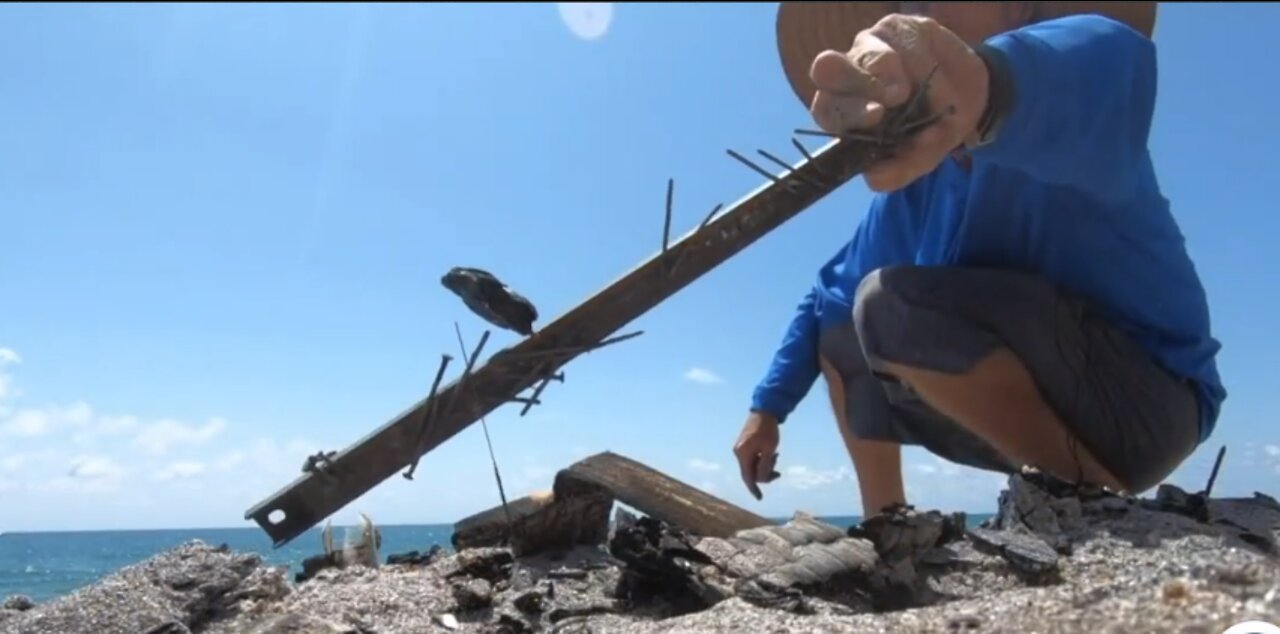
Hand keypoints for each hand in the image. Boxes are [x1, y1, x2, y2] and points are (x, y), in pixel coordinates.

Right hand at [733, 411, 780, 499]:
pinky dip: (762, 460)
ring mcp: (741, 449)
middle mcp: (739, 453)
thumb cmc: (768, 429)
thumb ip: (765, 466)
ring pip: (753, 466)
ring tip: (776, 456)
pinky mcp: (744, 445)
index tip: (760, 498)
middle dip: (764, 474)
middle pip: (750, 472)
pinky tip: (771, 454)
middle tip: (778, 473)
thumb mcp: (770, 449)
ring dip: (765, 466)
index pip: (747, 477)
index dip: (753, 489)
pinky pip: (753, 459)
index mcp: (743, 454)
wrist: (764, 411)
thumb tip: (762, 480)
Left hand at [808, 13, 989, 191]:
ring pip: (873, 54)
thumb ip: (898, 170)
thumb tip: (874, 179)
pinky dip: (927, 65)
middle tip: (896, 97)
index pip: (826, 108)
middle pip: (831, 70)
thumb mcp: (920, 157)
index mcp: (844, 109)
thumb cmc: (930, 131)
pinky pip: (909, 43)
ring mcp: (872, 45)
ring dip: (904, 77)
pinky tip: (940, 80)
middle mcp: (849, 73)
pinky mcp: (901, 27)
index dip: (847, 111)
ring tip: (932, 97)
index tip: (877, 117)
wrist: (970, 98)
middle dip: (859, 82)